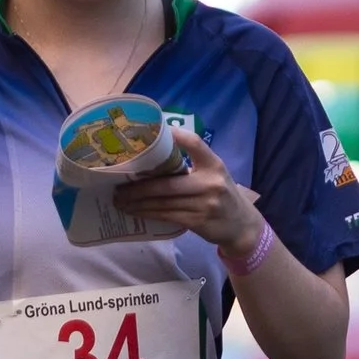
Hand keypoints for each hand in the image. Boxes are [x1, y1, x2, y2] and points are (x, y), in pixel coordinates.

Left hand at [113, 129, 264, 262]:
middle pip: (167, 183)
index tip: (151, 133)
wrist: (241, 225)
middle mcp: (210, 183)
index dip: (175, 136)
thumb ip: (192, 162)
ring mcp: (204, 204)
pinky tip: (134, 211)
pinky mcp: (198, 222)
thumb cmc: (221, 194)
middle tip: (117, 186)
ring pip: (163, 202)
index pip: (195, 143)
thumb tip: (153, 152)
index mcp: (214, 165)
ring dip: (137, 202)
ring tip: (120, 200)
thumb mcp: (214, 173)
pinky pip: (166, 216)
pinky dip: (147, 213)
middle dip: (138, 187)